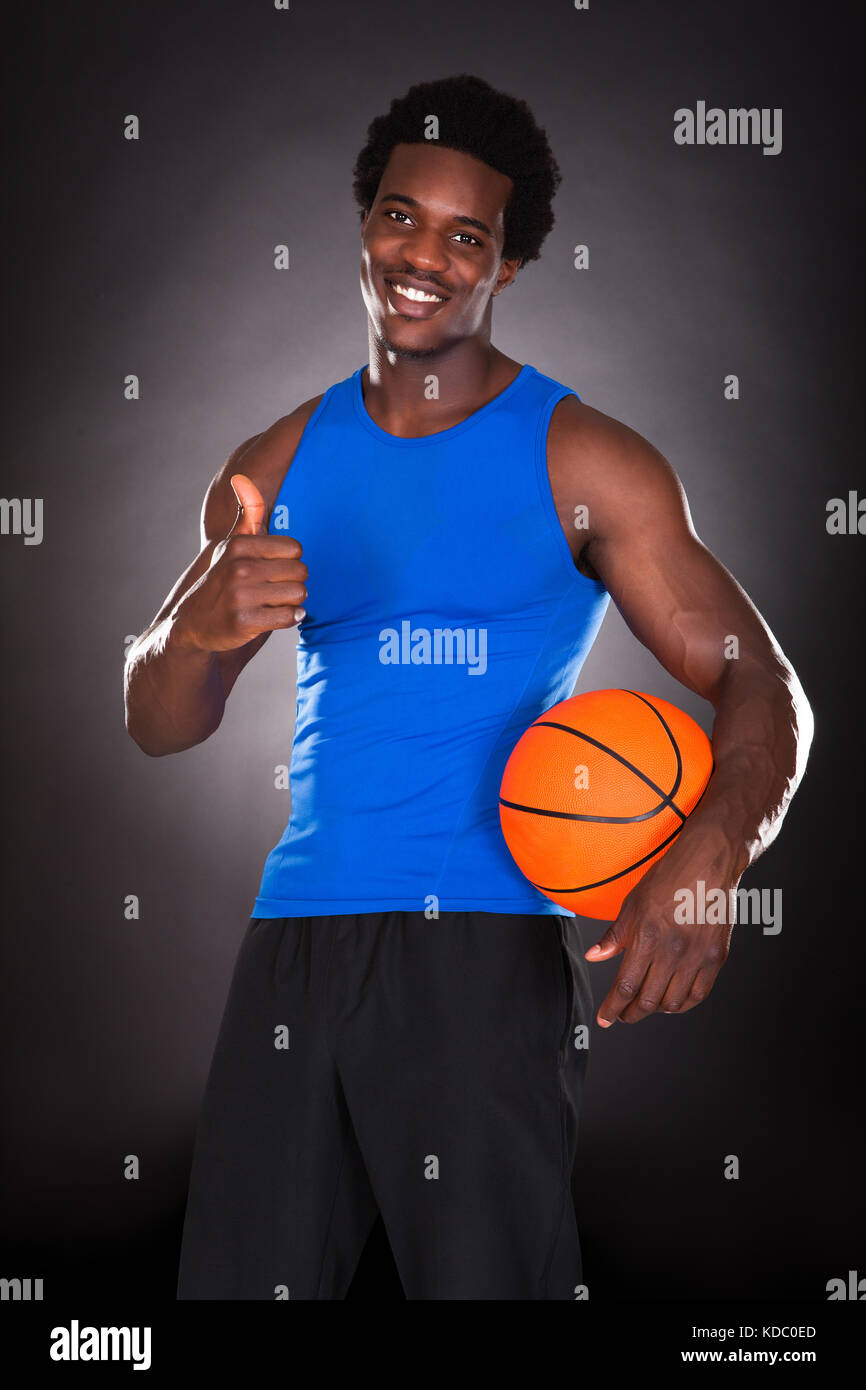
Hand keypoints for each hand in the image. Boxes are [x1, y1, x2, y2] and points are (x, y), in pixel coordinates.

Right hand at [172, 473, 307, 652]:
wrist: (191, 624)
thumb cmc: (221, 581)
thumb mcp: (231, 546)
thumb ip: (247, 513)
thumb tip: (241, 476)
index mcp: (238, 545)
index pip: (294, 548)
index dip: (289, 562)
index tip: (272, 570)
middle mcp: (238, 568)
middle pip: (300, 572)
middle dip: (293, 583)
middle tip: (273, 589)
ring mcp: (239, 596)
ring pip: (298, 595)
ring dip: (292, 602)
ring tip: (273, 603)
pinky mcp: (243, 623)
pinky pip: (289, 617)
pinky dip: (288, 619)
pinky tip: (274, 617)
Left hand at [584, 858, 733, 1026]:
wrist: (708, 861)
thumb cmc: (669, 877)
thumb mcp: (633, 903)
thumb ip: (614, 935)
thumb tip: (594, 957)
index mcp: (647, 937)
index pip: (625, 987)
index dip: (613, 1007)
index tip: (605, 1017)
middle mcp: (673, 951)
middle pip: (648, 1000)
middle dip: (630, 1013)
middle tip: (623, 1015)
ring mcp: (697, 956)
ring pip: (673, 1002)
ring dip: (655, 1010)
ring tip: (645, 1006)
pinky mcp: (716, 957)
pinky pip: (699, 994)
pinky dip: (683, 1004)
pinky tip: (672, 1001)